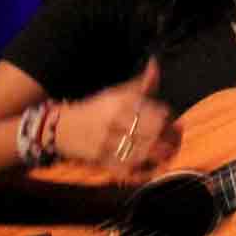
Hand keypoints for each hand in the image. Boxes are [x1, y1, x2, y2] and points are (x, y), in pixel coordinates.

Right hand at [55, 59, 178, 172]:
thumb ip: (139, 83)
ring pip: (141, 151)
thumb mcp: (114, 93)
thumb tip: (155, 64)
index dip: (167, 118)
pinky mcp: (101, 161)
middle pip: (150, 132)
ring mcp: (106, 143)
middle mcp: (113, 122)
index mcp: (118, 103)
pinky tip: (155, 167)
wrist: (59, 128)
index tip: (174, 121)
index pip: (151, 111)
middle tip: (177, 138)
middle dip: (168, 137)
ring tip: (171, 152)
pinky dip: (143, 171)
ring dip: (160, 154)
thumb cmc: (94, 110)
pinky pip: (127, 169)